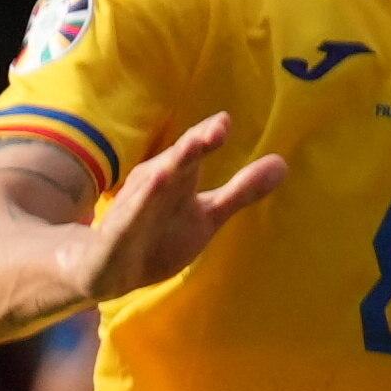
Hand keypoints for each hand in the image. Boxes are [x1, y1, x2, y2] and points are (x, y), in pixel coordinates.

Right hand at [75, 111, 285, 303]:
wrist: (108, 269)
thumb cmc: (161, 232)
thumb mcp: (207, 213)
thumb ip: (242, 190)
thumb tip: (283, 163)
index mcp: (173, 176)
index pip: (191, 151)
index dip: (207, 136)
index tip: (225, 121)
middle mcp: (150, 187)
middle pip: (172, 165)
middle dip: (189, 149)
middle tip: (216, 129)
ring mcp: (130, 213)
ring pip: (143, 196)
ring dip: (155, 182)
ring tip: (167, 171)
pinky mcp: (113, 241)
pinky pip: (120, 230)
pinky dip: (128, 221)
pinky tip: (133, 215)